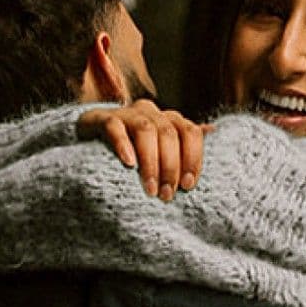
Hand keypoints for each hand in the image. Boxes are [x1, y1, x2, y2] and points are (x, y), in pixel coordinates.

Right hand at [78, 98, 204, 200]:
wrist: (91, 135)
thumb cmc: (133, 146)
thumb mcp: (160, 146)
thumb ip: (183, 140)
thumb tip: (213, 130)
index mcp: (170, 119)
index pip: (190, 132)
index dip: (193, 158)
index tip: (188, 185)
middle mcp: (151, 111)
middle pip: (169, 134)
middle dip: (171, 166)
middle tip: (166, 194)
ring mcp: (127, 113)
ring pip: (146, 130)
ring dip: (151, 161)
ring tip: (149, 188)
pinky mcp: (103, 118)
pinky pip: (114, 127)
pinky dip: (123, 144)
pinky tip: (129, 163)